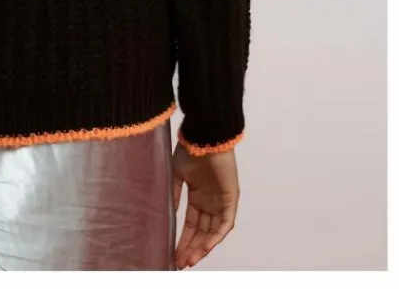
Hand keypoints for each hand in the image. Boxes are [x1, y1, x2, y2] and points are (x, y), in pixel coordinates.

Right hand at [171, 142, 239, 268]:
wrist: (204, 135)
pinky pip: (225, 222)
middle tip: (180, 262)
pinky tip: (205, 247)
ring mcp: (221, 200)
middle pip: (202, 231)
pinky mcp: (231, 198)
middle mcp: (210, 201)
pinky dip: (216, 236)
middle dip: (191, 248)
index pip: (192, 224)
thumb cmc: (189, 149)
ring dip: (202, 246)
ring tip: (190, 259)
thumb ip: (174, 195)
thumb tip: (168, 215)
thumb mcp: (176, 174)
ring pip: (213, 231)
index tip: (174, 253)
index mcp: (197, 195)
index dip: (184, 239)